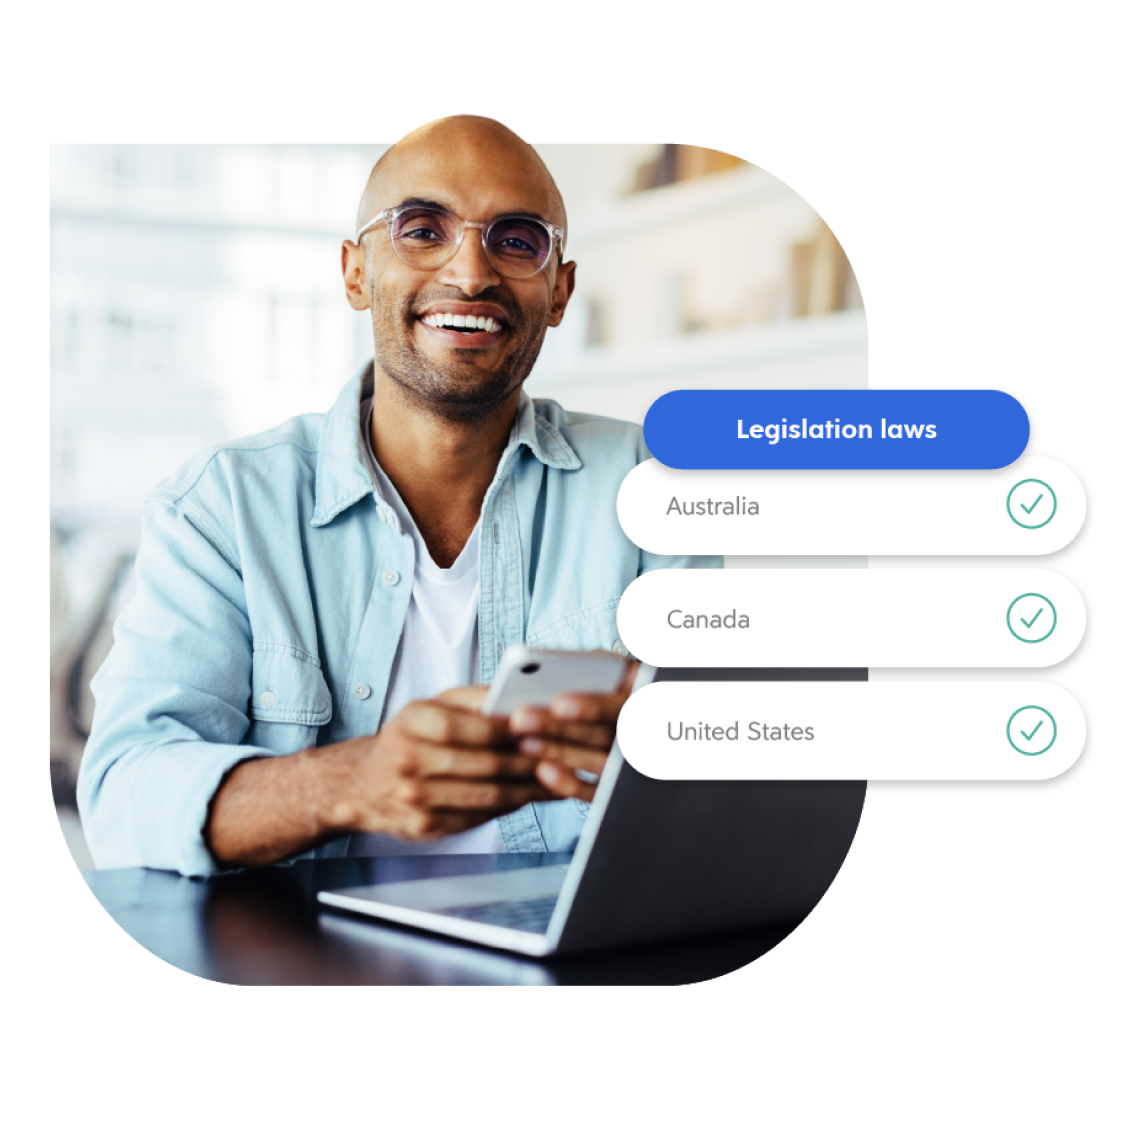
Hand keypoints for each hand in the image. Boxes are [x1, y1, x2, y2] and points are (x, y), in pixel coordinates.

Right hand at [342, 688, 553, 839]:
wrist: (363, 784)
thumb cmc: (408, 737)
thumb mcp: (432, 705)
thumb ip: (474, 699)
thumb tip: (519, 696)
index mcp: (413, 722)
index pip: (471, 726)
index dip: (512, 729)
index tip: (543, 727)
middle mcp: (409, 760)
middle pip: (485, 764)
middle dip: (530, 762)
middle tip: (562, 757)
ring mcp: (415, 798)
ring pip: (488, 796)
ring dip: (529, 789)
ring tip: (556, 780)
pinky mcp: (425, 826)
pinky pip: (479, 817)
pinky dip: (509, 808)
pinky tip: (528, 797)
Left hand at [506, 661, 637, 801]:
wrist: (655, 722)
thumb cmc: (625, 688)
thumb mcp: (623, 671)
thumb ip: (598, 666)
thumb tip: (555, 667)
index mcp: (647, 700)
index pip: (623, 705)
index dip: (592, 707)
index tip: (558, 705)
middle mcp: (646, 734)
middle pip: (603, 735)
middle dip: (559, 729)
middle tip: (520, 720)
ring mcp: (634, 765)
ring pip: (599, 763)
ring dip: (560, 753)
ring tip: (524, 742)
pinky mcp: (619, 790)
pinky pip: (597, 791)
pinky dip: (571, 783)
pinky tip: (543, 770)